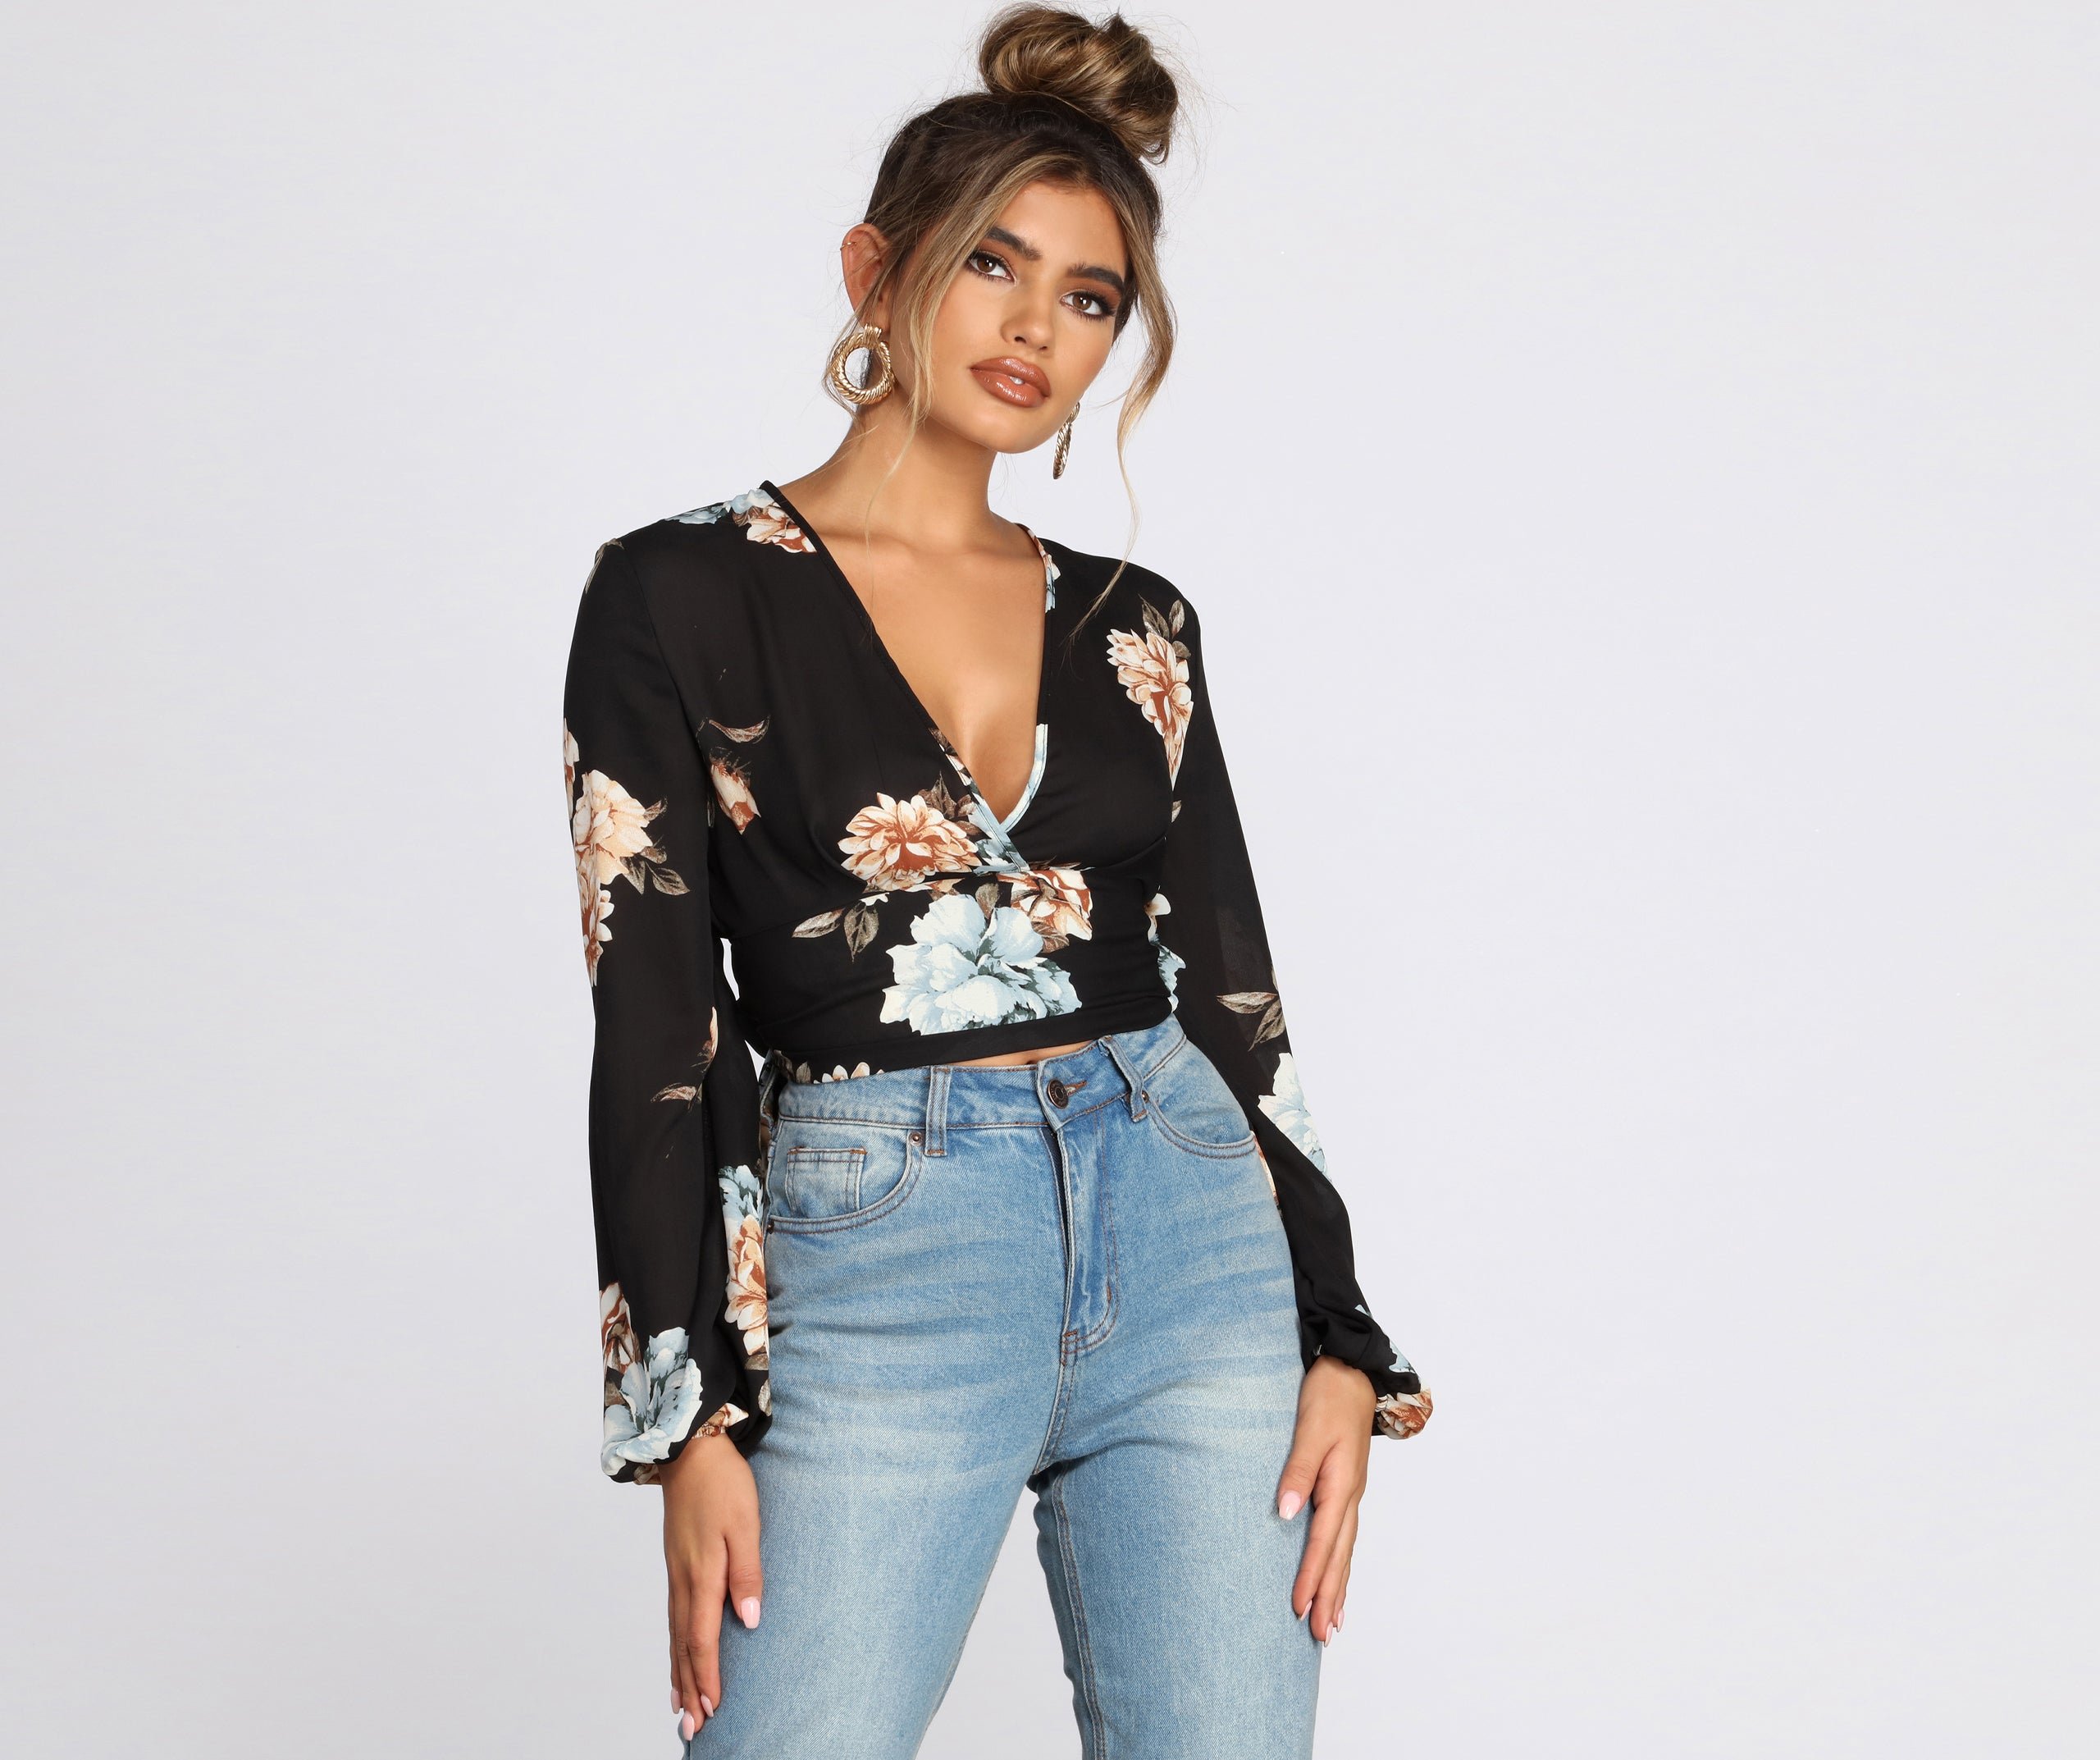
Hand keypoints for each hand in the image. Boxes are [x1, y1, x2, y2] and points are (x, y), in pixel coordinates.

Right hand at [660, 1430, 761, 1740]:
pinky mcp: (676, 1565)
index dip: (708, 1677)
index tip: (713, 1710)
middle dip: (690, 1689)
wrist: (689, 1450)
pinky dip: (674, 1646)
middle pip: (684, 1647)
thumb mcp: (746, 1524)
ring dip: (679, 1674)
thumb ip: (748, 1572)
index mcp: (703, 1574)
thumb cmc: (724, 1484)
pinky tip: (677, 1656)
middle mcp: (684, 1580)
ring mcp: (676, 1573)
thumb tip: (748, 1620)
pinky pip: (673, 1617)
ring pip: (675, 1635)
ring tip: (680, 1708)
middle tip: (693, 1729)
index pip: (703, 1639)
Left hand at [1276, 1355, 1374, 1642]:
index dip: (1310, 1577)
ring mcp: (1350, 1493)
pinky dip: (1341, 1563)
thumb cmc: (1327, 1395)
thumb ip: (1297, 1470)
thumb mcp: (1309, 1428)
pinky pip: (1344, 1536)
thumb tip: (1285, 1512)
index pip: (1322, 1541)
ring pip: (1344, 1550)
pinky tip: (1337, 1578)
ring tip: (1333, 1624)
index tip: (1300, 1609)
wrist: (1350, 1370)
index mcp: (1340, 1484)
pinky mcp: (1345, 1488)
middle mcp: (1349, 1495)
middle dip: (1330, 1597)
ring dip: (1338, 1587)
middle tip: (1321, 1637)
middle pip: (1339, 1556)